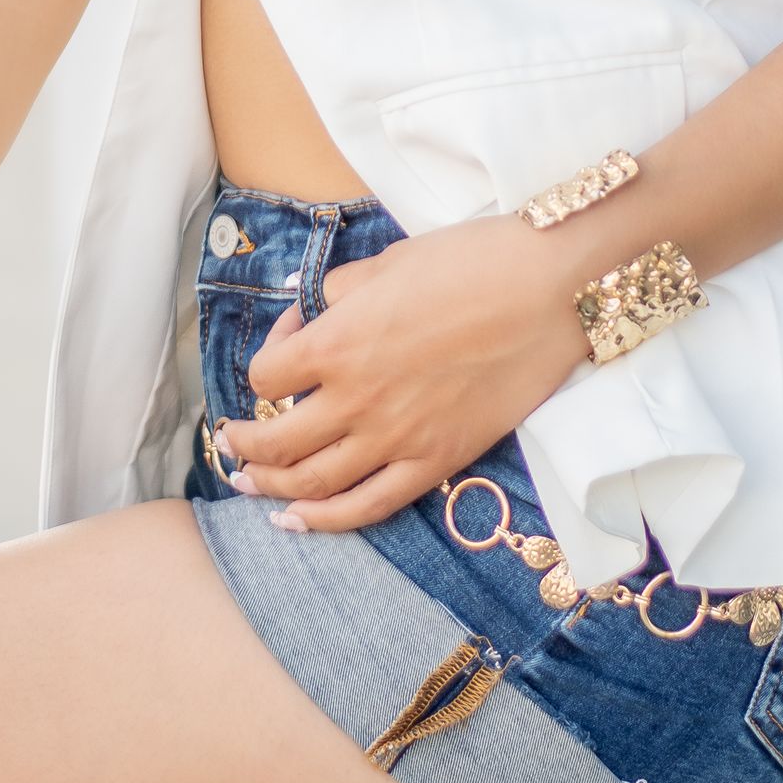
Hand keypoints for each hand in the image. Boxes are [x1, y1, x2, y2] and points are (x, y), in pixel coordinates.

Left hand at [217, 208, 590, 531]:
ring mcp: (396, 439)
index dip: (268, 357)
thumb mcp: (388, 263)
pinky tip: (298, 520)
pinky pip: (368, 506)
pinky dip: (326, 520)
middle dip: (245, 443)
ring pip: (312, 483)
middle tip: (233, 440)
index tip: (288, 341)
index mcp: (339, 343)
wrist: (549, 291)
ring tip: (250, 483)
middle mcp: (357, 400)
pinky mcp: (436, 462)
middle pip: (277, 441)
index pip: (268, 374)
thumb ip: (341, 292)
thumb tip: (315, 306)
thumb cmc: (470, 262)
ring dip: (271, 486)